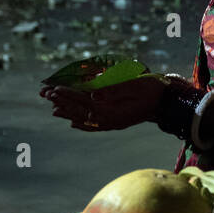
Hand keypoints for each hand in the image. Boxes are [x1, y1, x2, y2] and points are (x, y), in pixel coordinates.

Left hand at [40, 76, 165, 131]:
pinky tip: (75, 123)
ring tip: (54, 110)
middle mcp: (110, 119)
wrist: (167, 103)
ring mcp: (113, 122)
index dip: (68, 94)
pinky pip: (96, 126)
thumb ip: (114, 90)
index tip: (54, 88)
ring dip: (69, 113)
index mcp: (113, 109)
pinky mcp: (116, 123)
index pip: (84, 100)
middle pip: (81, 110)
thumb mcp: (134, 86)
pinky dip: (84, 124)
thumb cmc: (152, 90)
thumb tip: (93, 95)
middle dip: (63, 102)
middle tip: (46, 95)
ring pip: (86, 119)